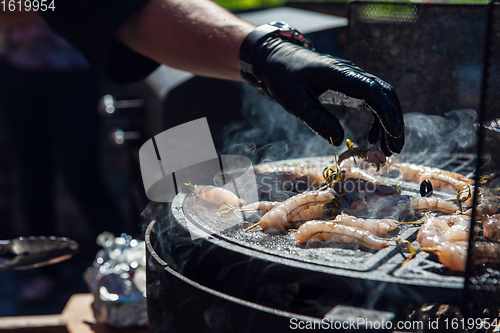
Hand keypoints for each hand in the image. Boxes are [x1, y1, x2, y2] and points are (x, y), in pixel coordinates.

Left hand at [250, 37, 404, 155]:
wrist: (278, 60)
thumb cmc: (285, 78)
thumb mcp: (295, 101)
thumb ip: (317, 119)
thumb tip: (339, 140)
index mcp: (340, 74)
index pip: (373, 90)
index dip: (387, 112)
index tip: (394, 134)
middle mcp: (352, 74)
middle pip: (385, 94)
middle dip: (394, 122)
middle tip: (395, 150)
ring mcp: (353, 78)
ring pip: (382, 98)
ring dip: (388, 122)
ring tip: (387, 149)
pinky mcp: (351, 85)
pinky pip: (372, 101)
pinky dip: (377, 119)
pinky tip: (372, 137)